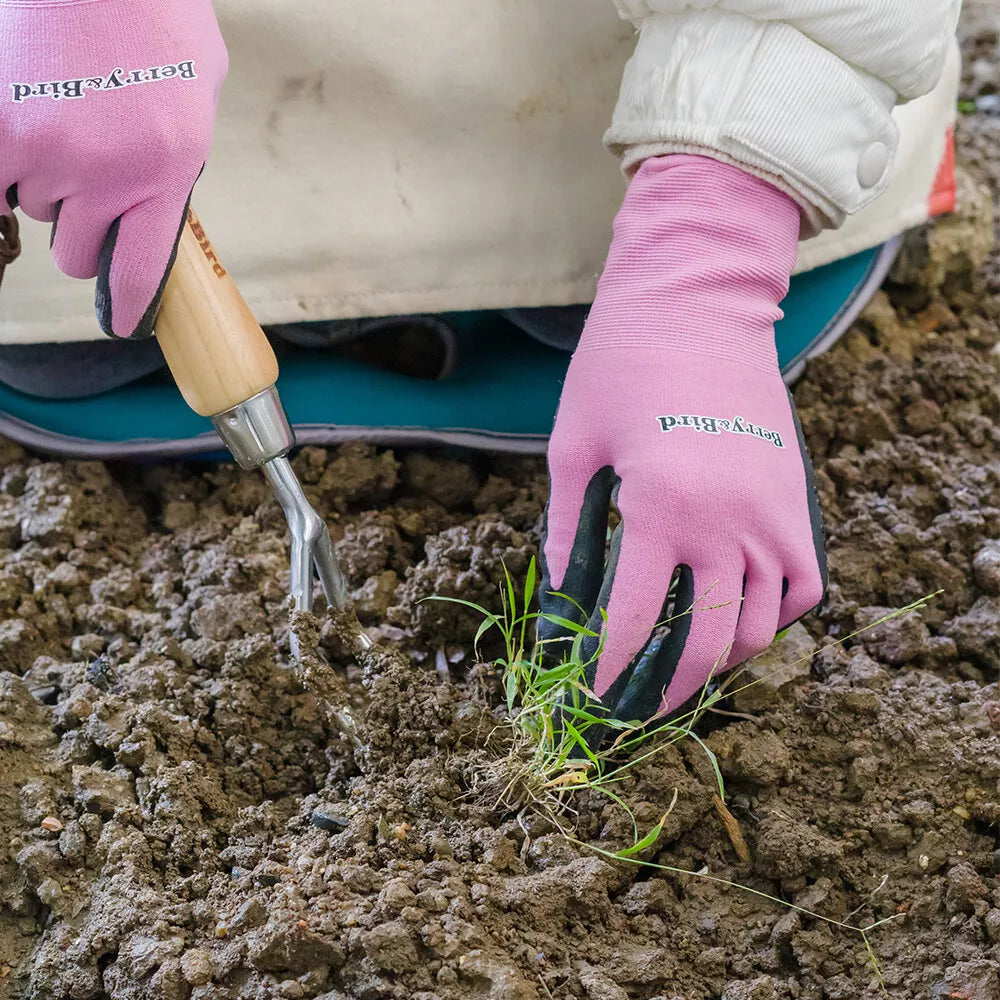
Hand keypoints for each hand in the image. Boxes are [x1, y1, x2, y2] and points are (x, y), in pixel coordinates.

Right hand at [0, 0, 226, 337]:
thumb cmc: (155, 12)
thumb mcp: (200, 92)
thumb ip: (181, 154)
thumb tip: (164, 197)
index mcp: (167, 170)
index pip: (143, 271)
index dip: (130, 305)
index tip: (125, 321)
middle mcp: (106, 173)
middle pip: (77, 254)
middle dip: (83, 231)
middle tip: (88, 189)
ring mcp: (44, 151)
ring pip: (34, 212)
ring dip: (44, 186)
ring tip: (61, 124)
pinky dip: (5, 173)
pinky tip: (22, 139)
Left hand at [539, 155, 825, 721]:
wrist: (698, 300)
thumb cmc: (619, 365)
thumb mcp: (573, 447)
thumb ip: (565, 529)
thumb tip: (562, 599)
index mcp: (662, 508)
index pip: (632, 620)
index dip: (607, 669)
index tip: (589, 696)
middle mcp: (728, 522)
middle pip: (706, 642)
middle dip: (666, 690)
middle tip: (636, 708)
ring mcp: (773, 514)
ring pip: (761, 626)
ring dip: (721, 660)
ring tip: (681, 669)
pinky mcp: (796, 500)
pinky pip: (804, 587)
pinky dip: (774, 618)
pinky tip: (736, 615)